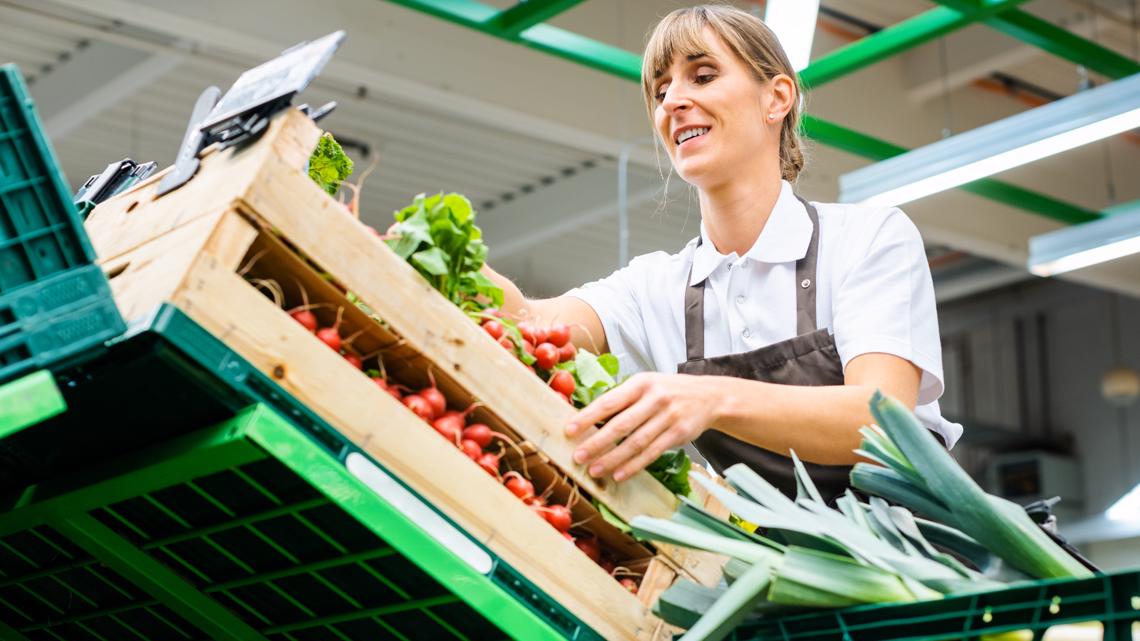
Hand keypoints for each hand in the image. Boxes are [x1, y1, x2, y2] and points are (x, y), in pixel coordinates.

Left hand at [564, 372, 722, 481]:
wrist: (709, 396)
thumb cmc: (668, 391)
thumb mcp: (646, 384)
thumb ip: (622, 399)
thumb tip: (588, 419)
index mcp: (640, 383)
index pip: (609, 401)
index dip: (588, 417)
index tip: (569, 429)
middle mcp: (655, 398)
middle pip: (621, 424)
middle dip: (597, 442)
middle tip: (578, 456)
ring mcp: (668, 416)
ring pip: (636, 442)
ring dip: (613, 458)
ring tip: (595, 470)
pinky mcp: (678, 434)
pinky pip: (652, 453)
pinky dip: (634, 465)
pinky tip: (619, 474)